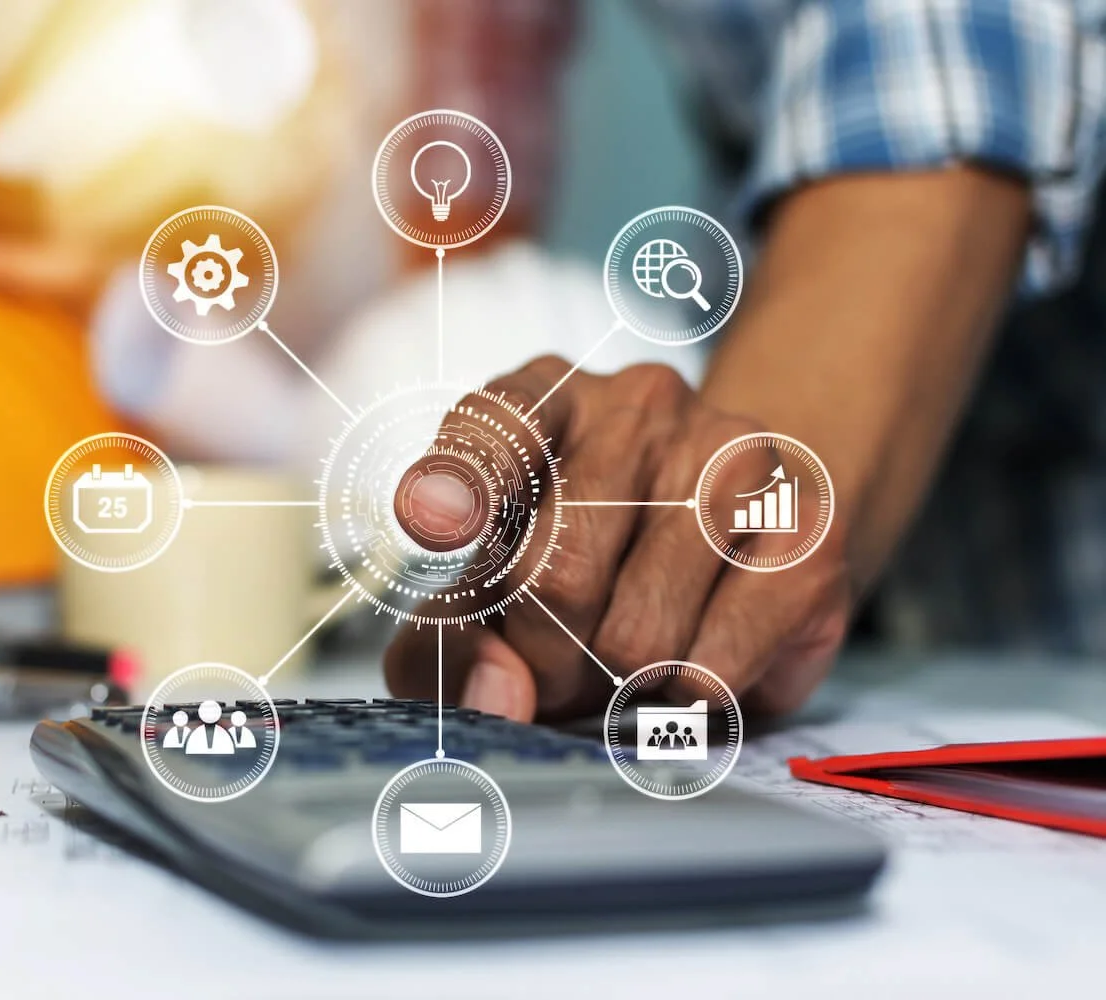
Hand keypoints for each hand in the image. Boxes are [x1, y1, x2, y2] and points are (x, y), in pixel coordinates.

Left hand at [383, 359, 853, 721]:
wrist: (737, 550)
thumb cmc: (586, 572)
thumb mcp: (490, 599)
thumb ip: (451, 645)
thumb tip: (499, 691)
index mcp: (544, 397)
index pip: (497, 424)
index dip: (462, 479)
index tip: (431, 521)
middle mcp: (638, 403)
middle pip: (557, 574)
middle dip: (544, 657)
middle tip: (558, 666)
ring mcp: (733, 454)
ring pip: (638, 636)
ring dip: (619, 684)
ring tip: (633, 653)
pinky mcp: (807, 528)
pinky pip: (712, 667)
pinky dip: (686, 698)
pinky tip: (696, 658)